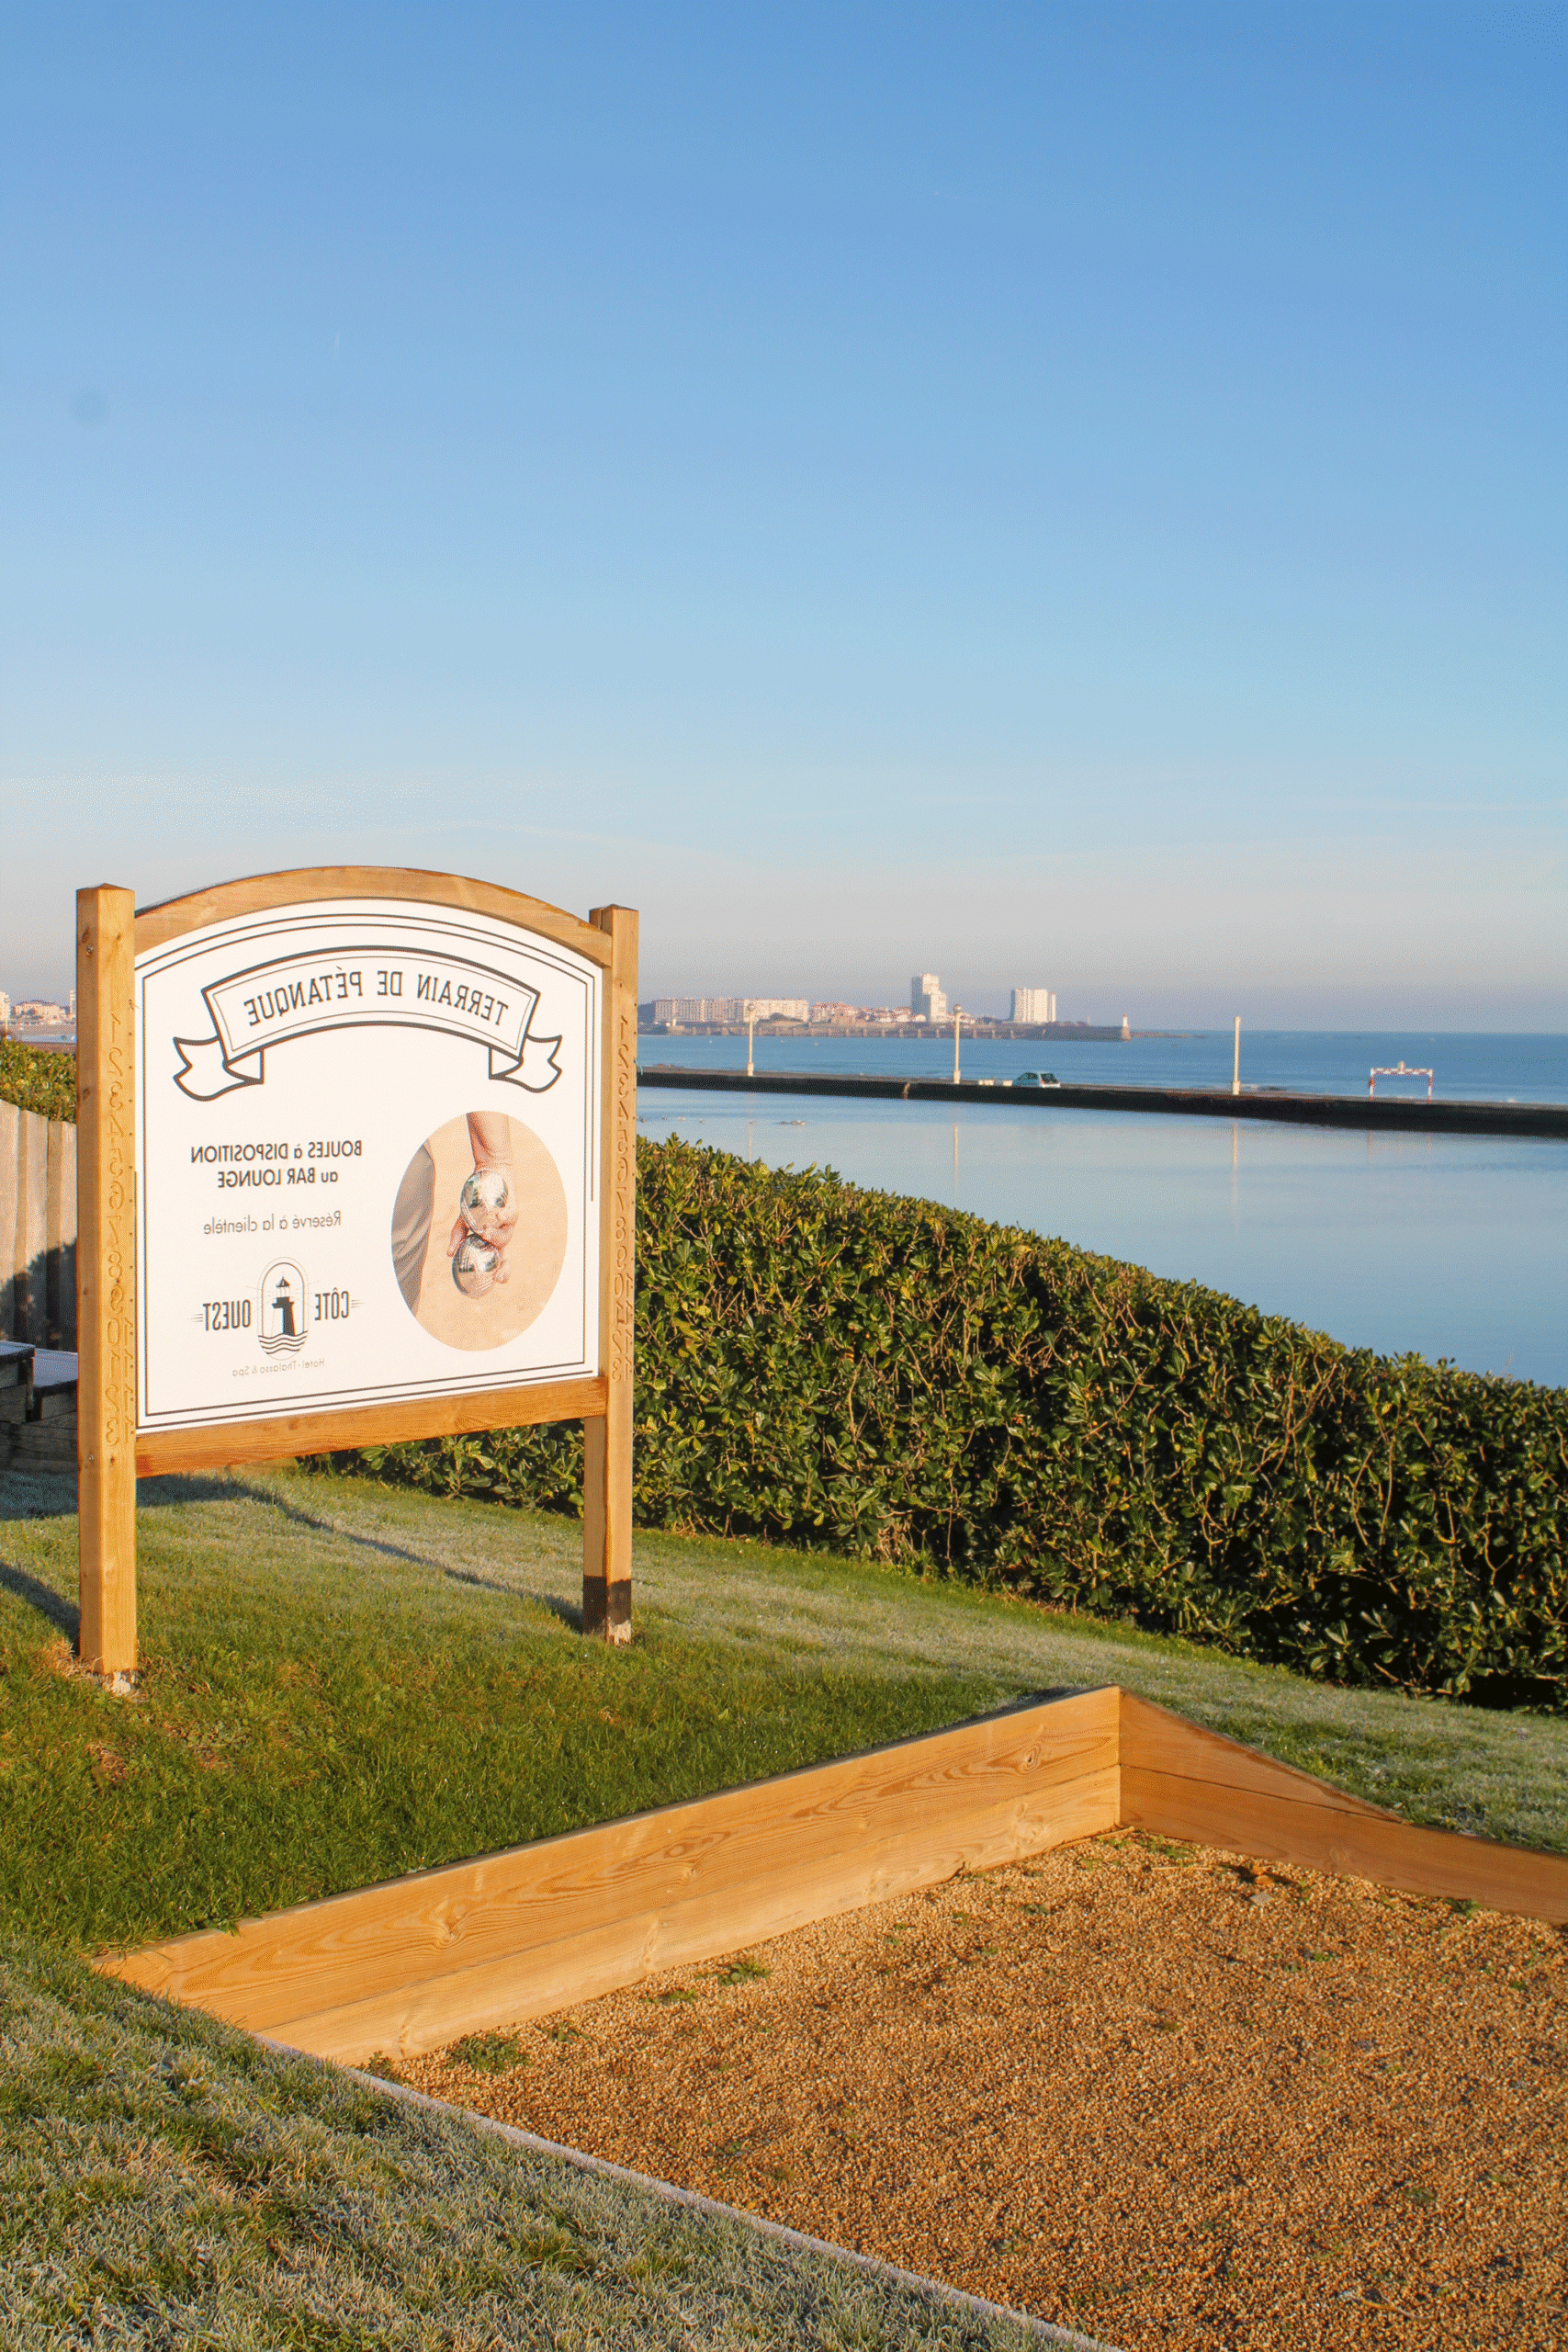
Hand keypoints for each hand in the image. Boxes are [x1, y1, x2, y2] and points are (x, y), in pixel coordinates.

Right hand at [450, 1115, 517, 1283]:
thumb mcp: (465, 1217)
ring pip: (506, 1236)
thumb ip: (459, 1235)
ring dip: (494, 1237)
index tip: (499, 1282)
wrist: (488, 1172)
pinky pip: (509, 1215)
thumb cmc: (477, 1198)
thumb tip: (449, 1254)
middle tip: (499, 1275)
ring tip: (483, 1232)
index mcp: (494, 1237)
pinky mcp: (512, 1206)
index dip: (502, 1270)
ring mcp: (509, 1220)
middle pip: (507, 1252)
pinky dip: (502, 1218)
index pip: (500, 1258)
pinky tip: (495, 1217)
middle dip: (505, 1265)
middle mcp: (504, 1231)